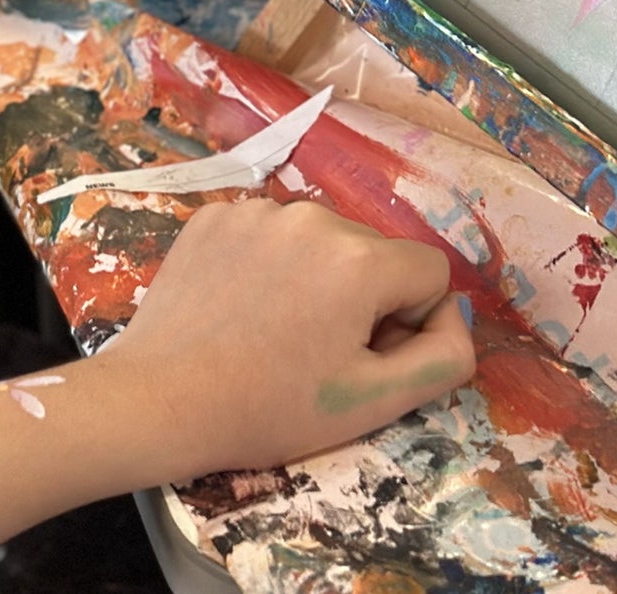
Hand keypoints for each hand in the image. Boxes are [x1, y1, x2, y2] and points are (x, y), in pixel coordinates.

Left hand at [101, 200, 474, 482]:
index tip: (366, 357)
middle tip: (316, 353)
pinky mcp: (213, 215)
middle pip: (372, 254)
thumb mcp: (375, 400)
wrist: (160, 399)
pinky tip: (239, 309)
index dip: (409, 323)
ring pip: (319, 242)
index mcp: (359, 257)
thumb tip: (456, 313)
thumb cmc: (271, 408)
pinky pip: (268, 235)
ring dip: (314, 279)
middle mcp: (312, 215)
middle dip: (363, 298)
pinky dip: (267, 266)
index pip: (427, 273)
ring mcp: (256, 208)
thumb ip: (445, 357)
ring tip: (274, 333)